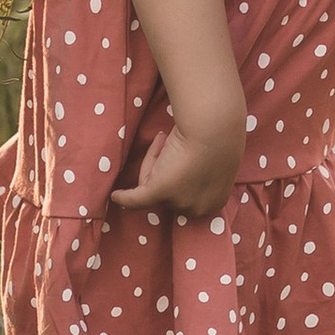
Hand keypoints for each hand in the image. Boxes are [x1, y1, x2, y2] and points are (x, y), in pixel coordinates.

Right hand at [112, 115, 245, 218]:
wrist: (214, 125)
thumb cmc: (218, 134)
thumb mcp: (217, 157)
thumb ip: (203, 171)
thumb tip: (191, 168)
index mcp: (215, 202)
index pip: (188, 194)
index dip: (180, 174)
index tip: (181, 156)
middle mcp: (196, 209)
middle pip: (169, 192)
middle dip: (165, 167)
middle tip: (170, 141)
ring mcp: (177, 202)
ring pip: (152, 185)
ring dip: (154, 160)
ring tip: (166, 138)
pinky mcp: (158, 191)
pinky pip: (135, 199)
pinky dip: (124, 197)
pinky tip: (115, 196)